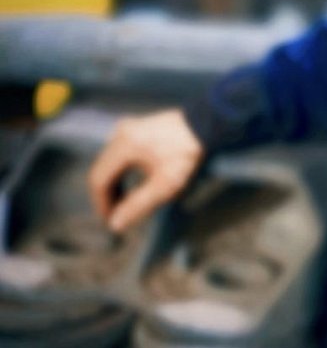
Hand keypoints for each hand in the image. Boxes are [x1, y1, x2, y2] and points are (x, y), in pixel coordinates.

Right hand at [88, 109, 203, 231]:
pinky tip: (133, 185)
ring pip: (109, 163)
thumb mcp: (166, 185)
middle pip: (101, 171)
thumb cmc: (187, 154)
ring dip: (115, 185)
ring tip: (126, 204)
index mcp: (123, 146)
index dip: (101, 204)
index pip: (98, 180)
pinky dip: (122, 171)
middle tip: (118, 216)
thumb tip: (115, 225)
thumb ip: (138, 206)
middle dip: (108, 196)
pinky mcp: (135, 128)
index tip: (111, 221)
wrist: (206, 123)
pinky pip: (118, 154)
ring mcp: (126, 128)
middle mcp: (119, 134)